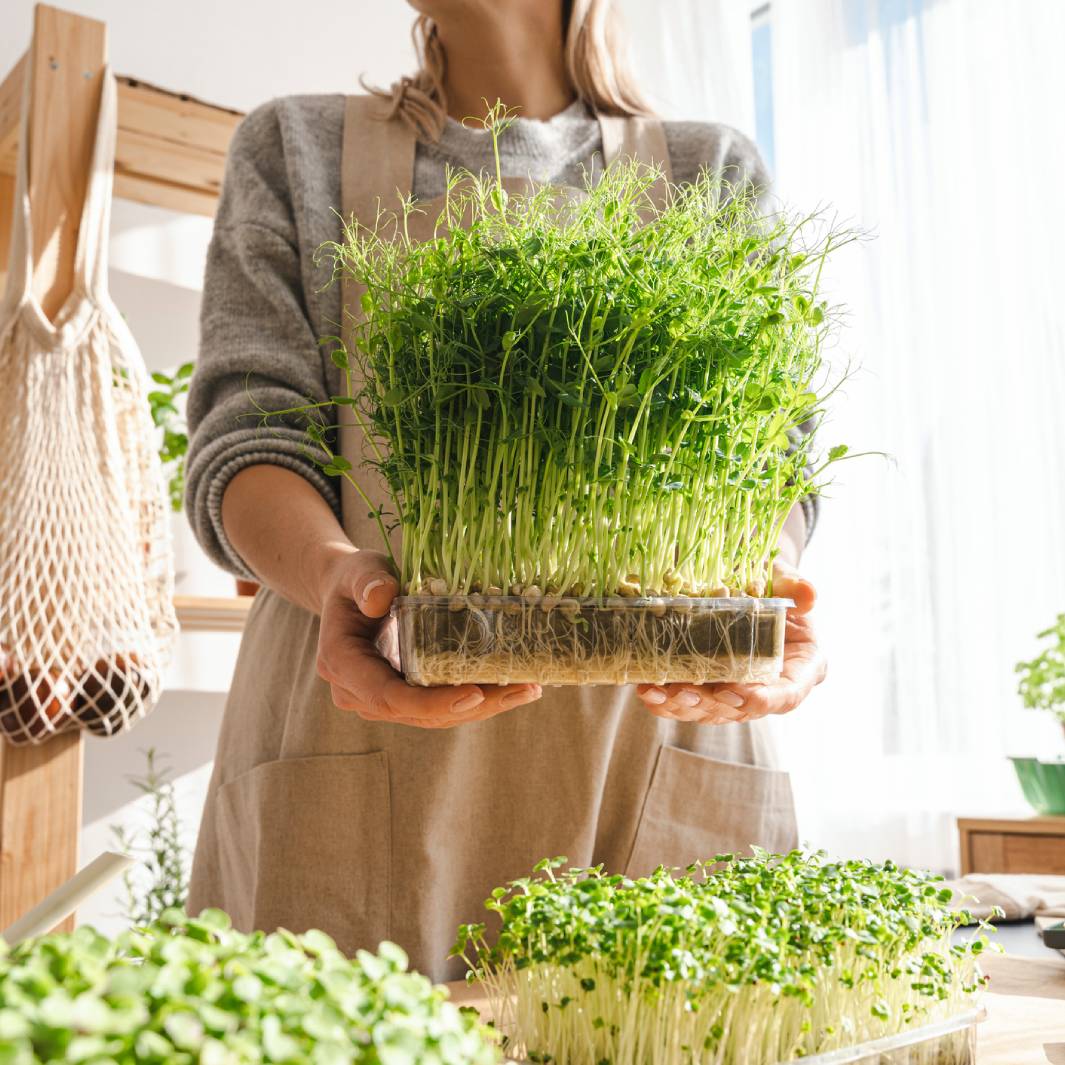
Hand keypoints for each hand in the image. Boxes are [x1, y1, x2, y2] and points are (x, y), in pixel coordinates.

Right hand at [315, 549, 541, 727]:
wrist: (349, 592)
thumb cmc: (355, 577)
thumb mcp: (359, 570)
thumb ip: (368, 581)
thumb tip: (381, 597)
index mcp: (341, 663)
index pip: (387, 697)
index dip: (430, 703)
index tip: (474, 696)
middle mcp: (357, 692)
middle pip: (418, 713)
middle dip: (472, 707)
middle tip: (523, 689)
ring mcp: (379, 699)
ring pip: (433, 717)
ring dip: (482, 707)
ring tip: (529, 688)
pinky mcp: (402, 697)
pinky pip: (438, 707)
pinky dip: (475, 699)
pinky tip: (513, 687)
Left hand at [635, 561, 825, 724]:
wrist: (749, 584)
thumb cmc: (774, 582)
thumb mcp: (785, 578)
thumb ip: (795, 587)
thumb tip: (809, 596)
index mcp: (803, 666)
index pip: (787, 694)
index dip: (761, 699)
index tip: (732, 692)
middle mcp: (772, 687)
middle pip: (742, 708)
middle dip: (710, 704)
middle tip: (683, 693)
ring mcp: (741, 691)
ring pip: (712, 711)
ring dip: (682, 706)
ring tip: (656, 693)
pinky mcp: (714, 689)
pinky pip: (692, 702)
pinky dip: (668, 700)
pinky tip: (648, 691)